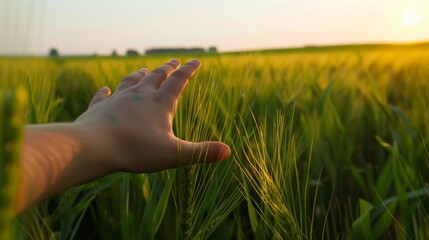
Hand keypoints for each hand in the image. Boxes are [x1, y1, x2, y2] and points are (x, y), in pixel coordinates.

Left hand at [75, 59, 230, 172]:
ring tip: (144, 70)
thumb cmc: (135, 150)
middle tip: (174, 61)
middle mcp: (140, 95)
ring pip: (132, 81)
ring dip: (140, 75)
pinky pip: (104, 96)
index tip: (196, 60)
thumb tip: (228, 151)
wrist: (93, 146)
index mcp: (160, 103)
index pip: (179, 81)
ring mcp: (118, 99)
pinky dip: (106, 92)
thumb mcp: (174, 154)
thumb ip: (201, 153)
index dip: (189, 70)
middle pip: (156, 76)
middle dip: (167, 68)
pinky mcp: (99, 107)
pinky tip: (106, 89)